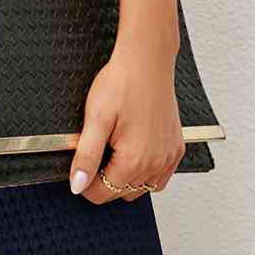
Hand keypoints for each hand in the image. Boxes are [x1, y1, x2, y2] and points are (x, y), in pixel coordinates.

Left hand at [68, 35, 185, 203]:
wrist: (147, 61)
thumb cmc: (122, 83)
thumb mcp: (95, 119)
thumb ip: (86, 157)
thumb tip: (77, 186)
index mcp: (134, 160)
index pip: (102, 194)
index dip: (86, 183)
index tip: (80, 166)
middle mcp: (156, 163)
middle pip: (122, 192)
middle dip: (105, 181)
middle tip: (96, 154)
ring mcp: (169, 156)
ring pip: (143, 187)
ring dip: (127, 179)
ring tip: (114, 152)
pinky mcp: (176, 147)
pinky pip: (161, 175)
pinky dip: (147, 172)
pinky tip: (136, 152)